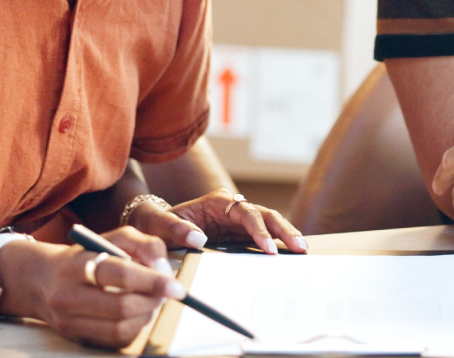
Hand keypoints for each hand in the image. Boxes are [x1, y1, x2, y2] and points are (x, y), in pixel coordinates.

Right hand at [2, 226, 183, 348]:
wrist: (41, 280)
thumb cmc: (86, 254)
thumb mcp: (112, 237)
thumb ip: (143, 244)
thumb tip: (163, 267)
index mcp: (77, 264)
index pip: (120, 274)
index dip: (152, 281)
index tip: (176, 286)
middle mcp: (69, 295)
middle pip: (121, 307)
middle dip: (152, 301)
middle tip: (167, 292)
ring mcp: (69, 322)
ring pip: (119, 328)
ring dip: (146, 316)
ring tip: (154, 300)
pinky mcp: (76, 338)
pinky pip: (115, 341)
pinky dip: (135, 328)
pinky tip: (139, 314)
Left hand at [131, 188, 307, 254]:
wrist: (152, 226)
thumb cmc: (156, 224)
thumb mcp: (159, 225)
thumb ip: (176, 229)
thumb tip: (199, 238)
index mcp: (215, 202)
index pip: (245, 212)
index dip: (259, 229)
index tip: (269, 248)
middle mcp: (230, 207)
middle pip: (263, 213)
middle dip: (283, 229)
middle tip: (299, 246)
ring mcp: (235, 219)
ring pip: (267, 222)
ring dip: (285, 233)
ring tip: (302, 248)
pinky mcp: (236, 232)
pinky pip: (261, 234)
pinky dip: (276, 241)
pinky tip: (289, 251)